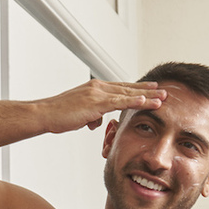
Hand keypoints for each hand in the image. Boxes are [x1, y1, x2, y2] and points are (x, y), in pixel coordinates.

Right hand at [36, 79, 165, 133]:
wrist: (45, 114)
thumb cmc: (58, 116)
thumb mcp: (78, 115)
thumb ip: (90, 116)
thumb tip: (95, 121)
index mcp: (94, 89)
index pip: (120, 88)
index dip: (137, 89)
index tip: (151, 90)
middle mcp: (98, 87)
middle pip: (128, 87)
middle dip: (147, 90)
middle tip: (164, 90)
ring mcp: (97, 93)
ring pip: (127, 93)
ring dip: (147, 96)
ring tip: (162, 97)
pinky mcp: (95, 102)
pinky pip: (118, 101)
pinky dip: (133, 101)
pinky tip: (145, 101)